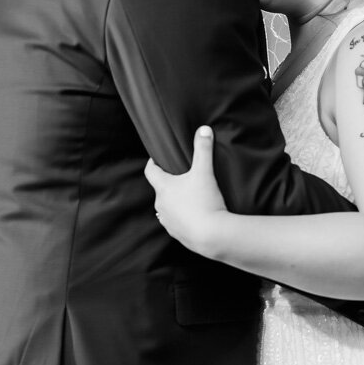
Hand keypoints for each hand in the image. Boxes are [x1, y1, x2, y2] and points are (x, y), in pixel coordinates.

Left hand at [144, 126, 227, 256]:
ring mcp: (168, 222)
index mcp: (163, 188)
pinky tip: (195, 215)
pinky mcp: (177, 234)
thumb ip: (203, 149)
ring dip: (175, 201)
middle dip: (169, 183)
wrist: (212, 235)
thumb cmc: (205, 201)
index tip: (157, 158)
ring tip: (189, 197)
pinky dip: (183, 217)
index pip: (150, 172)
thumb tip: (203, 129)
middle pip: (160, 190)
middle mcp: (160, 205)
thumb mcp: (205, 172)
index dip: (153, 163)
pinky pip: (176, 222)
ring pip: (167, 207)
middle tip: (182, 176)